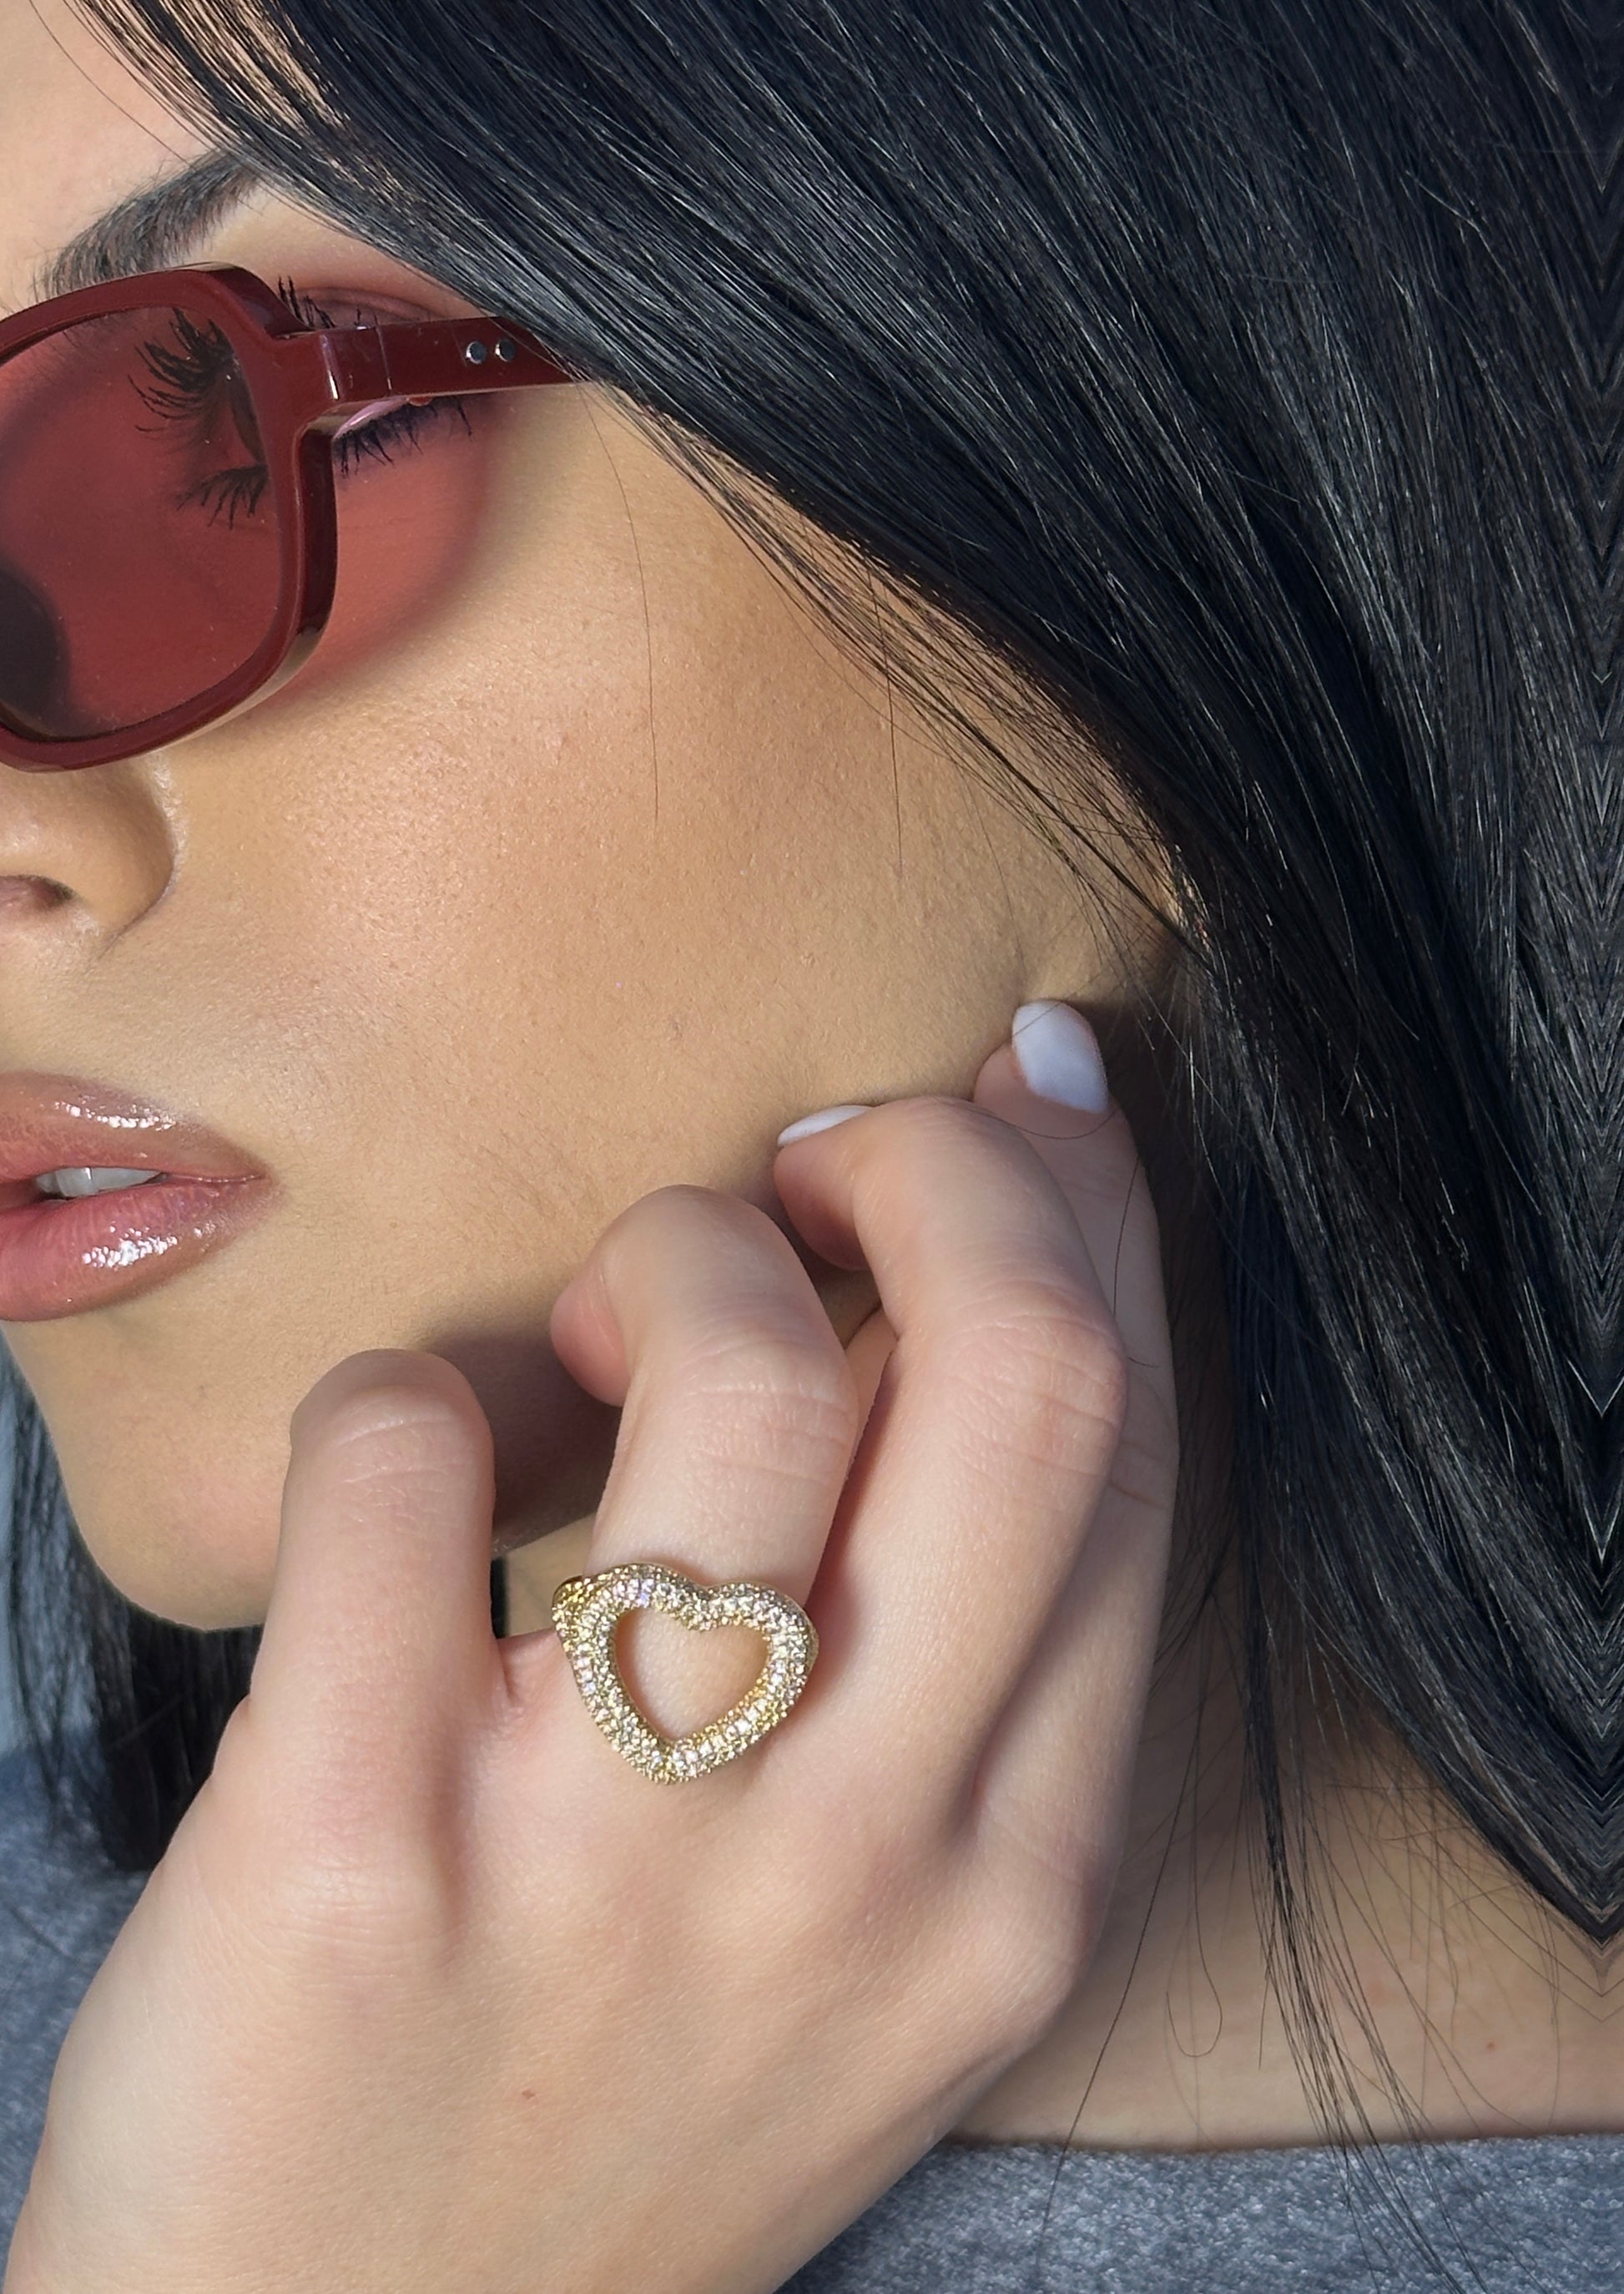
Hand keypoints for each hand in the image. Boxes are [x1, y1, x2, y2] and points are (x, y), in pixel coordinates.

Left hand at [5, 1020, 1175, 2293]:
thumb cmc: (611, 2117)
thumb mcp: (875, 1951)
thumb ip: (956, 1679)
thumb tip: (957, 1303)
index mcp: (1010, 1885)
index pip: (1131, 1446)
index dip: (1088, 1213)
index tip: (1018, 1099)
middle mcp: (860, 1872)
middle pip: (1023, 1372)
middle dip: (933, 1167)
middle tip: (813, 1164)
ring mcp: (610, 1864)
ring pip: (734, 1364)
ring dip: (659, 1255)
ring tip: (590, 1339)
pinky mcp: (350, 1849)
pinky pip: (409, 1447)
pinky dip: (405, 1388)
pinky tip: (408, 1475)